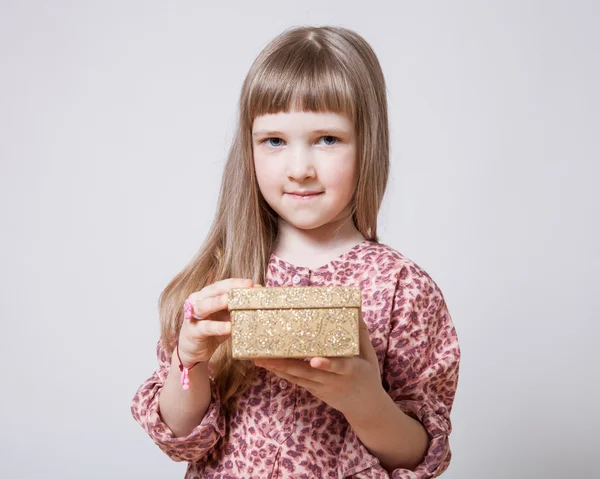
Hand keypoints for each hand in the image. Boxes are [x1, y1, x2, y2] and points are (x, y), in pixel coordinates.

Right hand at [177, 278, 258, 365]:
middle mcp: (198, 301)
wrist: (194, 350)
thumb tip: (257, 296)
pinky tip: (229, 327)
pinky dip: (217, 327)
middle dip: (230, 287)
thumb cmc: (211, 329)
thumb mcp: (226, 317)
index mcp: (207, 295)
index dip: (237, 282)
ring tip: (229, 301)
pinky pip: (206, 327)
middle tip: (247, 286)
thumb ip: (237, 307)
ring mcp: (193, 315)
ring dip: (217, 302)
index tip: (251, 283)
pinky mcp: (193, 331)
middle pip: (214, 290)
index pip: (222, 285)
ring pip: (204, 306)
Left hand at [255, 317, 385, 421]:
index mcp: (351, 370)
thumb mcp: (369, 355)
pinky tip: (268, 365)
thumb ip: (361, 333)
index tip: (315, 360)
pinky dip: (283, 373)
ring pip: (298, 378)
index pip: (339, 366)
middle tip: (266, 356)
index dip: (327, 364)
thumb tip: (354, 309)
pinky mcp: (315, 391)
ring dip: (278, 368)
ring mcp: (322, 387)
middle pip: (307, 373)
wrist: (365, 408)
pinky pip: (297, 381)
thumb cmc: (367, 375)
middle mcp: (334, 380)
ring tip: (259, 359)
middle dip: (286, 365)